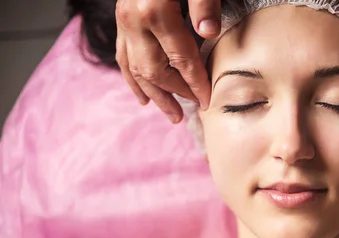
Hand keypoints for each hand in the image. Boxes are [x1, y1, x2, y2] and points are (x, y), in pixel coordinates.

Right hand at [115, 0, 220, 122]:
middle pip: (154, 71)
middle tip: (188, 115)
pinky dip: (133, 78)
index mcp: (154, 11)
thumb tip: (209, 33)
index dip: (196, 83)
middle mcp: (134, 20)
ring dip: (154, 95)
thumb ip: (204, 4)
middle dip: (174, 96)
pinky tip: (143, 95)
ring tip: (172, 114)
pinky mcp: (119, 17)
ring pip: (135, 68)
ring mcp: (123, 20)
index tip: (208, 102)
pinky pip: (123, 55)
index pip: (181, 58)